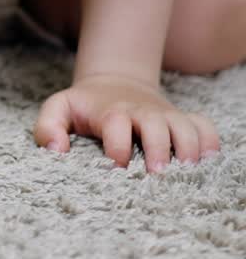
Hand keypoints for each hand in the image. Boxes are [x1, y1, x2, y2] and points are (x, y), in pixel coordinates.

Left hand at [34, 74, 219, 171]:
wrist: (113, 84)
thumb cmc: (85, 107)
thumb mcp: (59, 109)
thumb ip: (47, 128)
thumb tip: (56, 151)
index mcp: (110, 112)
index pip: (116, 124)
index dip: (117, 147)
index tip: (116, 166)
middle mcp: (141, 113)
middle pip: (156, 125)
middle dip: (159, 150)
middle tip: (158, 174)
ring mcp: (165, 116)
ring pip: (185, 128)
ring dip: (189, 150)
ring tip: (186, 174)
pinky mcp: (183, 120)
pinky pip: (205, 128)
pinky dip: (210, 143)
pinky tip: (204, 162)